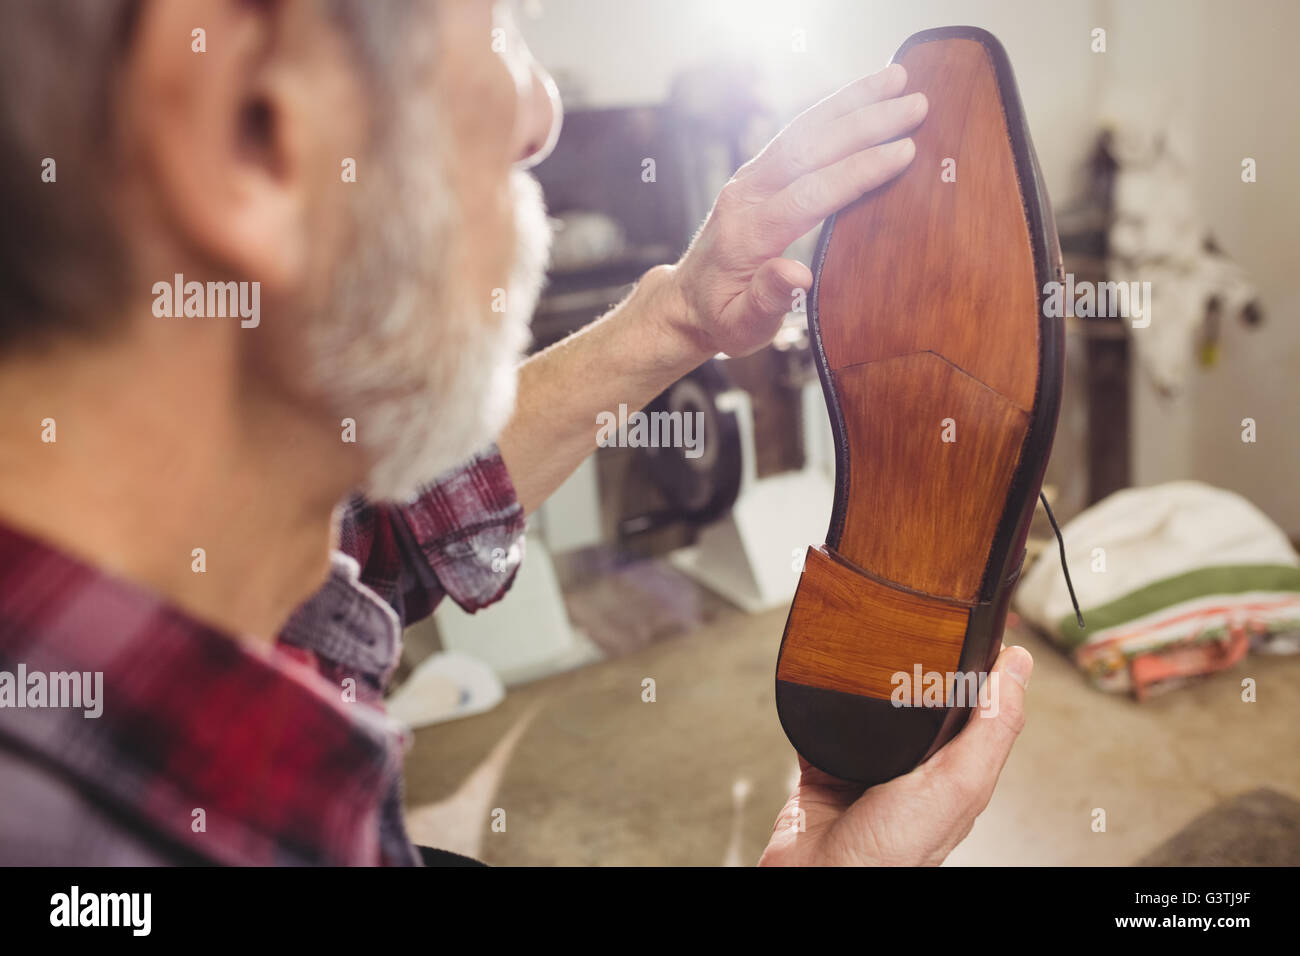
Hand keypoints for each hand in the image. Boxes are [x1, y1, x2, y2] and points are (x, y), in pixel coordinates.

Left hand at [666, 63, 927, 358]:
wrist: (685, 301)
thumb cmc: (720, 318)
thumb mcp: (740, 326)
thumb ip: (766, 301)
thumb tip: (796, 276)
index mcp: (747, 235)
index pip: (809, 194)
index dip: (857, 172)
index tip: (904, 152)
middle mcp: (746, 195)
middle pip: (808, 148)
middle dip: (865, 123)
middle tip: (917, 104)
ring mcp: (750, 178)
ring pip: (803, 129)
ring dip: (851, 101)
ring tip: (898, 76)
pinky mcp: (757, 172)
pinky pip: (798, 133)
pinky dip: (833, 109)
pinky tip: (865, 93)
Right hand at [759, 644, 1032, 865]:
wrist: (820, 880)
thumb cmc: (891, 854)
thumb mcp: (956, 783)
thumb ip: (990, 728)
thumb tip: (1021, 668)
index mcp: (956, 772)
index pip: (978, 707)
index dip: (982, 665)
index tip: (979, 622)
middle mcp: (915, 769)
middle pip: (921, 703)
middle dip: (916, 668)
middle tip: (912, 622)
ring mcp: (868, 769)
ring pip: (871, 710)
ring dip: (865, 683)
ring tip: (865, 646)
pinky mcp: (825, 769)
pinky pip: (822, 725)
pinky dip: (819, 704)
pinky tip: (821, 683)